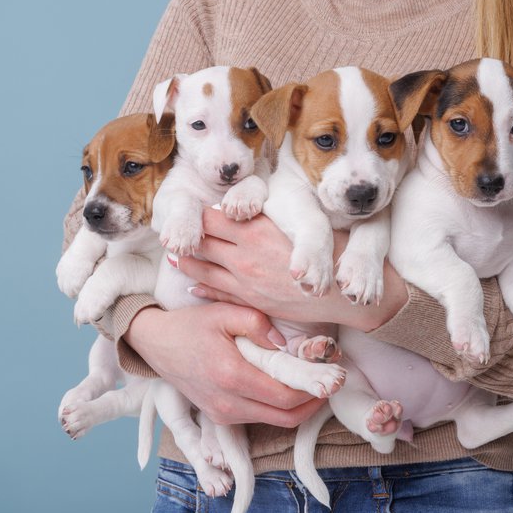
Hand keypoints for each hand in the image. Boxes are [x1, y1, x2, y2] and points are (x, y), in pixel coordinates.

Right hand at [123, 303, 324, 426]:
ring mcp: (222, 414)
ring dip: (298, 408)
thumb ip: (259, 324)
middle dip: (313, 402)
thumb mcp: (225, 312)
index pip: (286, 397)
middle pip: (286, 417)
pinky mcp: (220, 418)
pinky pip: (259, 419)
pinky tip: (287, 388)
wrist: (156, 344)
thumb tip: (285, 343)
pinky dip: (278, 408)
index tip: (332, 376)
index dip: (314, 390)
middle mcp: (227, 403)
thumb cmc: (192, 325)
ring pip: (275, 422)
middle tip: (330, 383)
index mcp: (232, 376)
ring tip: (313, 384)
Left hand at [175, 208, 408, 331]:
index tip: (190, 213)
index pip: (212, 217)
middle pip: (202, 242)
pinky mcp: (249, 300)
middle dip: (187, 237)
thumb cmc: (324, 251)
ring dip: (187, 261)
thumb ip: (263, 218)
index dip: (197, 214)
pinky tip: (191, 286)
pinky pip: (215, 293)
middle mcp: (244, 254)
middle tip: (173, 233)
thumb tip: (235, 211)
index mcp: (256, 229)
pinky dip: (200, 288)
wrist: (339, 291)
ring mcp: (244, 279)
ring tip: (176, 255)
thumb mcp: (294, 223)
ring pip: (202, 268)